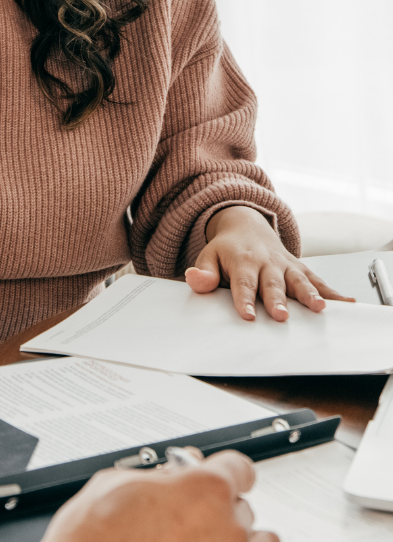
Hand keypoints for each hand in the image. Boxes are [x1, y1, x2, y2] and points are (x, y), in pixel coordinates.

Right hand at [22, 450, 280, 541]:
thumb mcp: (112, 485)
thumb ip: (157, 474)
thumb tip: (175, 473)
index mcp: (203, 490)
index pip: (240, 468)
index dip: (221, 470)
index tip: (214, 477)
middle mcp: (227, 530)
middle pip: (245, 509)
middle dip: (219, 509)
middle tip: (188, 518)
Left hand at [185, 205, 350, 321]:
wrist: (247, 225)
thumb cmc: (227, 249)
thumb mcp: (208, 256)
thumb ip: (203, 272)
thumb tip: (194, 280)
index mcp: (243, 261)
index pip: (243, 283)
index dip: (245, 299)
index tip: (247, 315)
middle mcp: (267, 263)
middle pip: (272, 284)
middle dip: (278, 300)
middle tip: (281, 316)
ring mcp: (286, 265)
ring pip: (299, 280)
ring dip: (309, 294)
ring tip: (319, 308)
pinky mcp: (300, 268)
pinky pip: (318, 280)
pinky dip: (332, 292)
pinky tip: (348, 303)